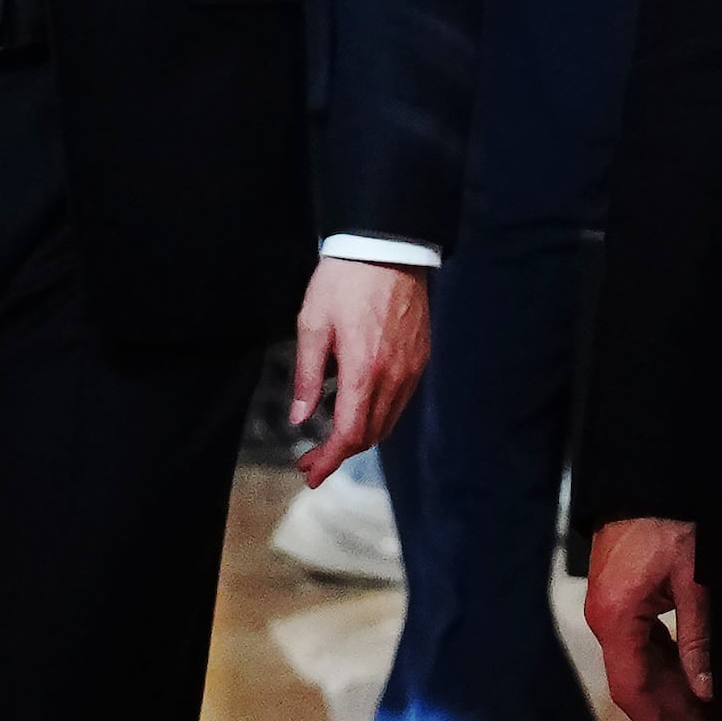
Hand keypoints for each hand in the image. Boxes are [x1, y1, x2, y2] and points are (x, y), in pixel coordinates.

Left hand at [290, 259, 429, 484]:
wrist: (387, 247)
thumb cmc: (344, 282)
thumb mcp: (312, 325)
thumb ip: (307, 376)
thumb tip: (301, 418)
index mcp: (364, 372)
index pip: (350, 435)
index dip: (329, 461)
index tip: (310, 474)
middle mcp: (394, 376)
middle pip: (371, 434)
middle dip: (340, 454)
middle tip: (311, 459)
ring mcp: (412, 367)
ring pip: (388, 420)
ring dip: (360, 436)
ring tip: (331, 438)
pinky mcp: (420, 355)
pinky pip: (400, 399)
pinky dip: (378, 414)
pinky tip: (356, 406)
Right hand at [585, 517, 715, 720]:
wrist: (651, 467)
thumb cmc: (668, 509)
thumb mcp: (695, 576)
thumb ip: (697, 636)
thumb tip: (703, 685)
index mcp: (616, 614)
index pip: (633, 687)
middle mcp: (606, 614)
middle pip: (637, 680)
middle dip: (674, 710)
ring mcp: (611, 603)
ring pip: (640, 662)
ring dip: (672, 688)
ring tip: (708, 711)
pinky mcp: (623, 592)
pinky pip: (642, 639)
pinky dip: (666, 662)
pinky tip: (690, 675)